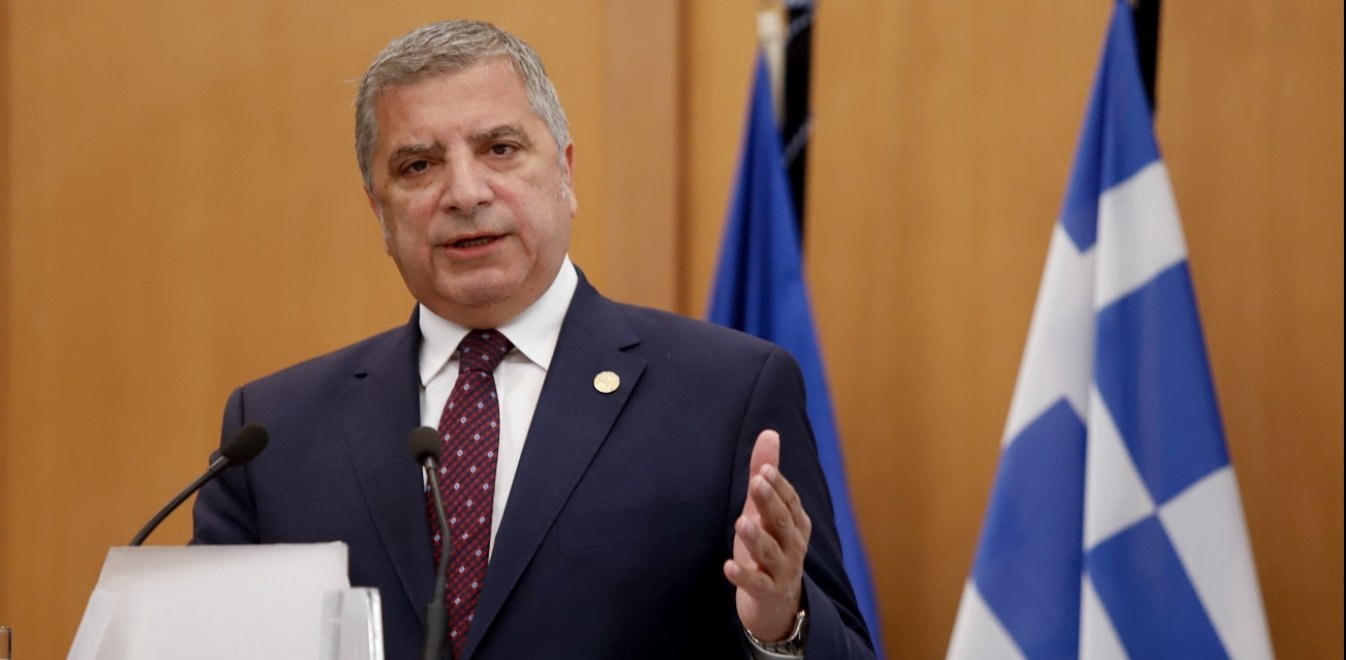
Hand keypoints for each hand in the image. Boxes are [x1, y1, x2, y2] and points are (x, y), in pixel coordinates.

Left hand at [723, 429, 812, 641]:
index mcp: (795, 523)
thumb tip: (769, 433)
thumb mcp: (766, 510)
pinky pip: (757, 585)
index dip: (779, 486)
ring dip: (757, 538)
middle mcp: (792, 545)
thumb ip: (766, 472)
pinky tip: (728, 566)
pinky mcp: (767, 593)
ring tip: (742, 523)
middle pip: (782, 522)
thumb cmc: (771, 548)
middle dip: (770, 502)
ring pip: (770, 553)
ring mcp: (781, 571)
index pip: (790, 501)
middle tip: (756, 482)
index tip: (764, 469)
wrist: (779, 605)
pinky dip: (744, 576)